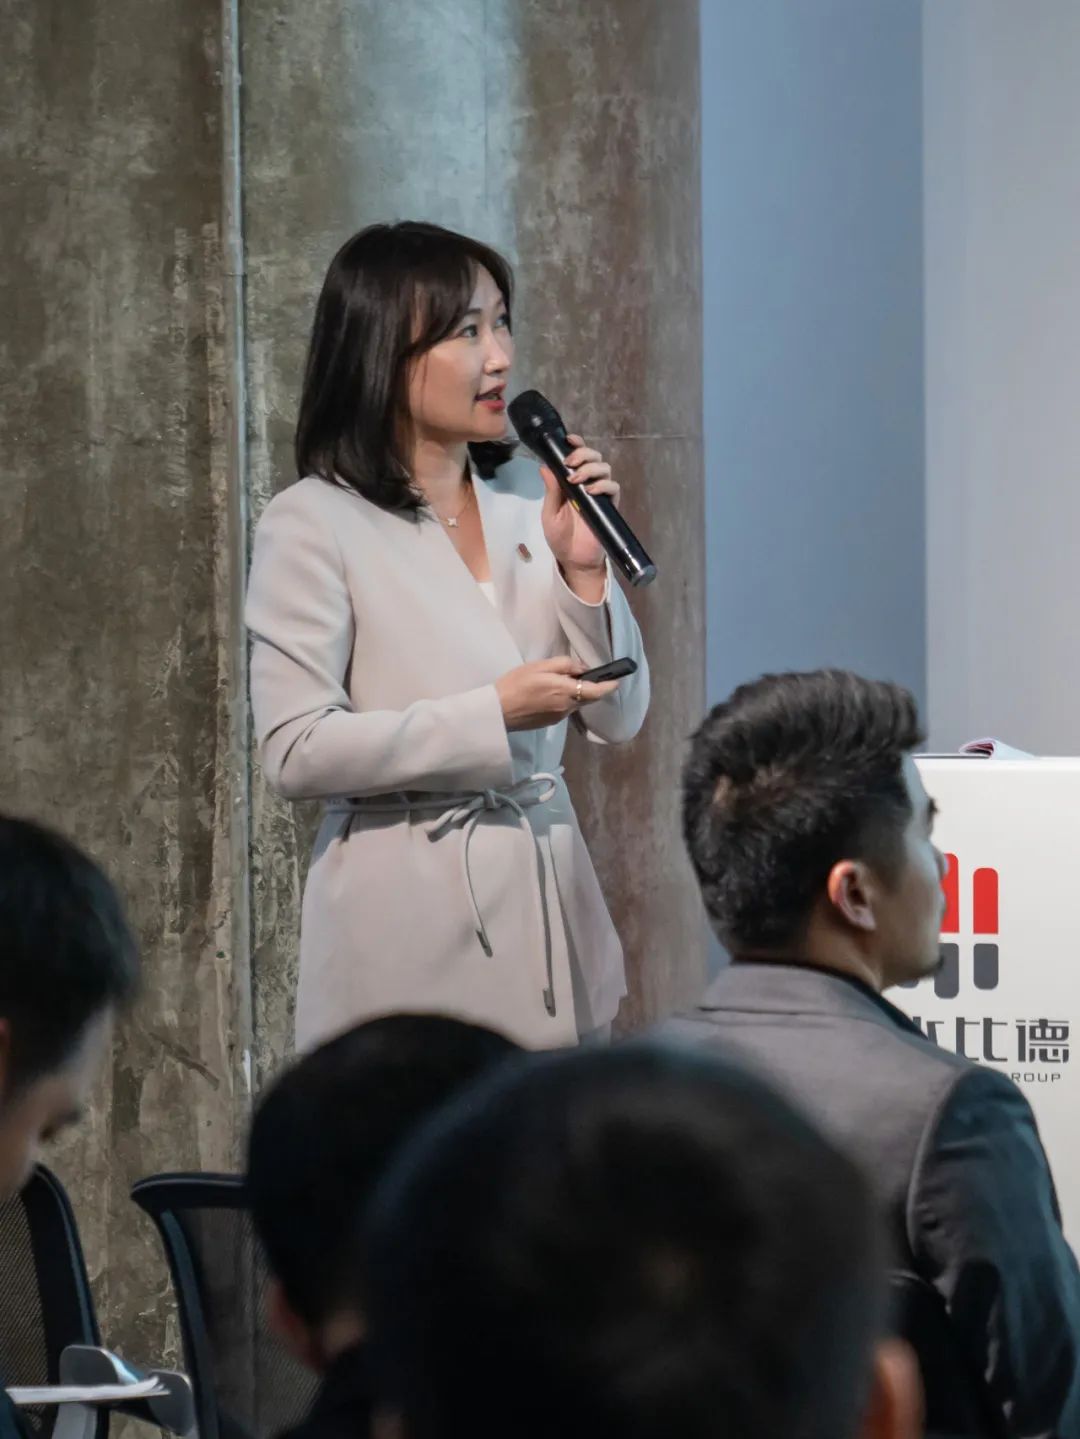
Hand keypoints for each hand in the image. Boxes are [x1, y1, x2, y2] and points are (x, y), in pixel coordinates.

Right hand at [495, 656, 619, 731]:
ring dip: (577, 693)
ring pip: (576, 703)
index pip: (596, 691)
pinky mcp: (550, 722)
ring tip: (562, 682)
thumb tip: (581, 669)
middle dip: (592, 688)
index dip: (609, 686)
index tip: (617, 680)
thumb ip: (563, 665)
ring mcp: (559, 717)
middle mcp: (566, 707)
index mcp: (565, 692)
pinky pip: (565, 709)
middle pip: (588, 698)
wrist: (497, 711)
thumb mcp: (539, 666)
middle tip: (586, 675)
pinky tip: (550, 694)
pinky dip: (566, 700)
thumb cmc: (515, 684)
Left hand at [540, 434, 619, 578]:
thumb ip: (550, 491)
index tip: (569, 440)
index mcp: (571, 482)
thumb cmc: (560, 537)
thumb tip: (544, 466)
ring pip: (605, 467)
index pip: (577, 456)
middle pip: (594, 456)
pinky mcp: (609, 506)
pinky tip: (590, 490)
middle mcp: (587, 483)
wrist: (574, 560)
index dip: (576, 444)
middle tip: (569, 463)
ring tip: (577, 479)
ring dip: (591, 468)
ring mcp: (599, 494)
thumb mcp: (549, 513)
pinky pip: (613, 487)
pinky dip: (603, 484)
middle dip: (583, 454)